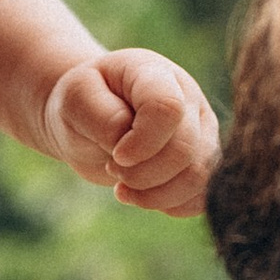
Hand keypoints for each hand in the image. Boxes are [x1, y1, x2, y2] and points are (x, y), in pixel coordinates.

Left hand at [40, 47, 220, 214]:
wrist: (92, 118)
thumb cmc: (83, 102)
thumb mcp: (75, 98)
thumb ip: (101, 115)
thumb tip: (127, 142)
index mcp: (155, 74)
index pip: (168, 108)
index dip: (143, 142)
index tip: (116, 155)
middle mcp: (189, 98)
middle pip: (186, 149)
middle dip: (143, 174)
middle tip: (113, 169)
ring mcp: (202, 130)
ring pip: (198, 177)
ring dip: (155, 195)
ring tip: (122, 188)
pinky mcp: (204, 160)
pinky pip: (202, 195)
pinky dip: (170, 205)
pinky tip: (143, 196)